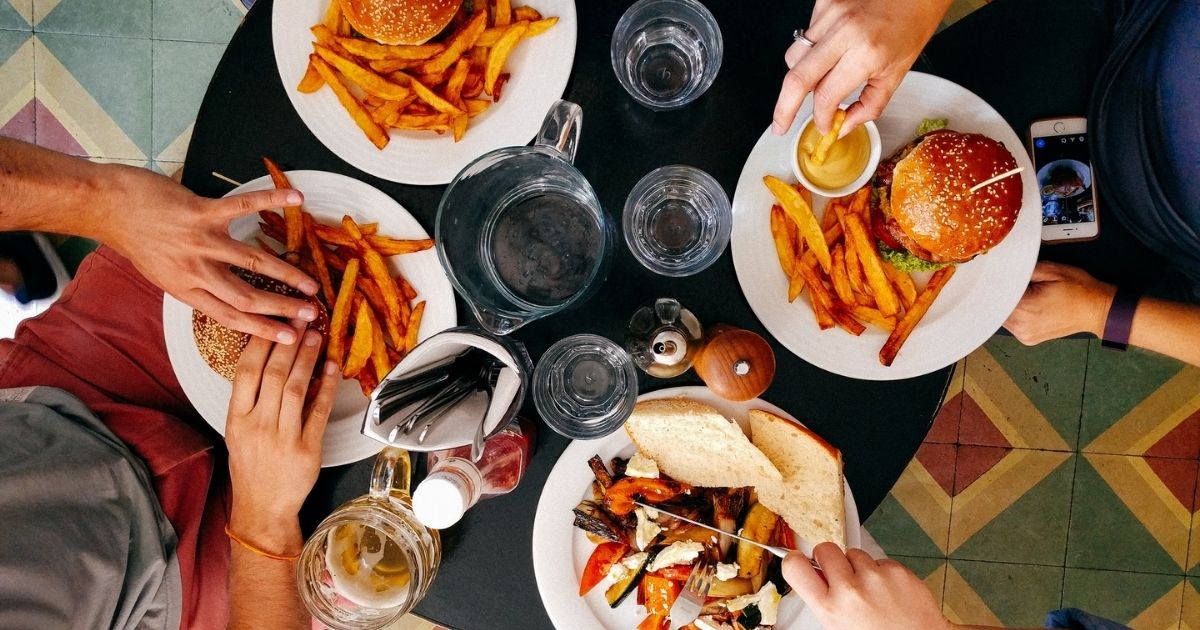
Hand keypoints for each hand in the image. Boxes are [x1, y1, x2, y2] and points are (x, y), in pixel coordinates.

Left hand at [100, 165, 318, 343]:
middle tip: (310, 313)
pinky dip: (271, 200)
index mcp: (186, 290)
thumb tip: (223, 293)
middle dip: (282, 308)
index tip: (289, 338)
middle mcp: (195, 270)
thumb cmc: (136, 239)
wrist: (108, 208)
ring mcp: (199, 241)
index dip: (263, 329)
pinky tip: (296, 199)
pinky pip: (242, 207)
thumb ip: (194, 283)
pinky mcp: (200, 212)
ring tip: (310, 282)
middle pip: (246, 296)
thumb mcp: (162, 273)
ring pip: (252, 262)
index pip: (230, 316)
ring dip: (286, 273)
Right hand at [225, 326, 337, 552]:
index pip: (246, 371)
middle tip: (301, 319)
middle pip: (274, 375)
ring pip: (297, 388)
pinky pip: (319, 411)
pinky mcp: (307, 449)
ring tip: (316, 337)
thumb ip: (250, 399)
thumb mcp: (238, 431)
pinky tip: (333, 368)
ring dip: (308, 359)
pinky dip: (327, 387)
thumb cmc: (251, 466)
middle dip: (289, 343)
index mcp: (237, 418)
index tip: (273, 321)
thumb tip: (270, 359)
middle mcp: (258, 425)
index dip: (261, 343)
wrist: (262, 507)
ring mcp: (283, 437)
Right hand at [772, 0, 949, 135]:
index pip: (826, 95)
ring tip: (817, 80)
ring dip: (800, 77)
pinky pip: (805, 37)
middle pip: (796, 79)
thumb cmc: (912, 26)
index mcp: (866, 53)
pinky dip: (811, 51)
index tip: (823, 125)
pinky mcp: (824, 3)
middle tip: (781, 125)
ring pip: (794, 58)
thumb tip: (843, 126)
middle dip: (784, 108)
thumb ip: (869, 106)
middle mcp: (844, 32)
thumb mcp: (897, 74)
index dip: (821, 117)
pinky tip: (830, 49)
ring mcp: (830, 14)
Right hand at [783, 543, 953, 629]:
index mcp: (830, 608)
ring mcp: (875, 577)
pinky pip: (880, 560)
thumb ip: (825, 600)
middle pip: (825, 549)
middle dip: (829, 559)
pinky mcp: (897, 571)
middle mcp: (850, 590)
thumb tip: (815, 576)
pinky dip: (882, 572)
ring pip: (854, 553)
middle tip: (839, 574)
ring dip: (858, 566)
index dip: (794, 560)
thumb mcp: (838, 626)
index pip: (795, 567)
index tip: (798, 560)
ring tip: (870, 589)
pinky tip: (888, 591)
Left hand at [1003, 261, 1115, 344]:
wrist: (1098, 309)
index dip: (992, 286)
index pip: (994, 298)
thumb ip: (1023, 270)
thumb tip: (1005, 270)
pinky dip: (1014, 314)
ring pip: (1001, 317)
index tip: (992, 277)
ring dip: (1006, 305)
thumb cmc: (1079, 290)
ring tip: (1023, 294)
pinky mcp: (1028, 339)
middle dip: (999, 295)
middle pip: (995, 309)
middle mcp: (1022, 326)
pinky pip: (1012, 324)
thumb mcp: (1051, 270)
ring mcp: (1024, 335)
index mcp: (1025, 309)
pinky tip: (1025, 305)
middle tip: (1009, 282)